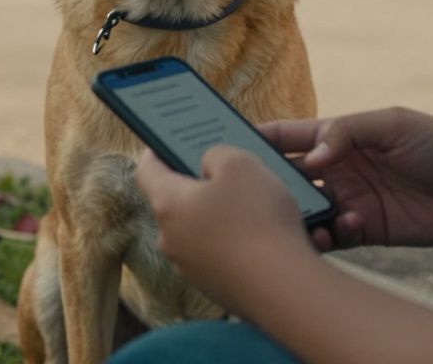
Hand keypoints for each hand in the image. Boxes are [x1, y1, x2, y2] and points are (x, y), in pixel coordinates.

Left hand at [135, 146, 316, 309]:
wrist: (286, 290)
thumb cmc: (259, 221)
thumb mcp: (240, 163)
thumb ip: (216, 154)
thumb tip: (208, 165)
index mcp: (167, 205)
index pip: (146, 171)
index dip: (158, 151)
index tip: (168, 141)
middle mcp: (171, 239)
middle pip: (177, 202)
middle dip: (200, 186)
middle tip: (226, 173)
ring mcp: (192, 268)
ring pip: (201, 230)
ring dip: (221, 216)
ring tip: (254, 205)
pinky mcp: (216, 288)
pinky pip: (221, 256)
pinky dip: (236, 244)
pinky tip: (263, 238)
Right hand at [260, 107, 432, 249]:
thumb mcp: (392, 125)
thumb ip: (347, 133)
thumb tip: (310, 157)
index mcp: (337, 137)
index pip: (286, 136)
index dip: (256, 140)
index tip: (225, 146)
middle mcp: (336, 169)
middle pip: (287, 177)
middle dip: (268, 185)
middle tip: (253, 195)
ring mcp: (348, 200)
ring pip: (305, 210)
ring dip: (296, 215)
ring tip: (297, 219)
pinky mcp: (364, 230)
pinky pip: (332, 236)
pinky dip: (326, 235)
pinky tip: (338, 229)